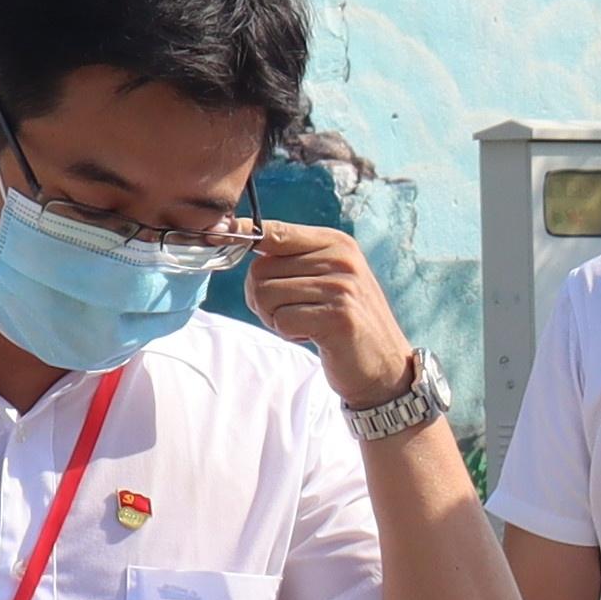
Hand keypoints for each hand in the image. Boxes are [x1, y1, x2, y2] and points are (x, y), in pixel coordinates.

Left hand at [244, 220, 422, 412]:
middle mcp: (341, 259)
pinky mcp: (337, 317)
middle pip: (260, 269)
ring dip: (275, 318)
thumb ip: (292, 258)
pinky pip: (281, 320)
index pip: (274, 232)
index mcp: (336, 243)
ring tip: (306, 324)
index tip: (215, 236)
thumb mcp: (328, 278)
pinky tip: (314, 336)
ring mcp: (341, 287)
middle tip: (292, 312)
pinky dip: (290, 333)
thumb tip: (235, 234)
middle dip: (262, 298)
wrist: (385, 367)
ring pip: (265, 295)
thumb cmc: (346, 322)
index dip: (241, 236)